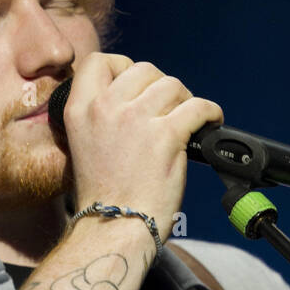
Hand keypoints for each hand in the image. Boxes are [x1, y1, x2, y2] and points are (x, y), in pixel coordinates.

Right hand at [61, 52, 223, 242]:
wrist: (114, 228)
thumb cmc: (104, 196)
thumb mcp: (85, 145)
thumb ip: (102, 116)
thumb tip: (136, 98)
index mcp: (79, 111)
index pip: (99, 61)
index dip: (122, 67)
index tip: (137, 87)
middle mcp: (105, 109)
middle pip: (143, 69)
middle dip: (159, 86)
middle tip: (167, 110)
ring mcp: (135, 120)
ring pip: (172, 85)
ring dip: (184, 100)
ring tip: (185, 120)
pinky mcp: (166, 136)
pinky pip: (198, 107)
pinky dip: (209, 113)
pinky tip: (210, 122)